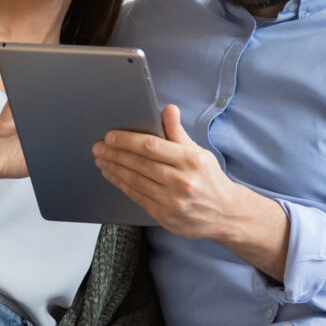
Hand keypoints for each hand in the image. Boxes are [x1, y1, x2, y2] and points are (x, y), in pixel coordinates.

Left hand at [94, 105, 292, 279]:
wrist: (226, 214)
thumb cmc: (210, 180)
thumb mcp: (199, 152)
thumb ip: (178, 133)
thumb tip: (168, 109)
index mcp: (191, 160)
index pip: (152, 146)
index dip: (127, 140)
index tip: (111, 136)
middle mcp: (182, 181)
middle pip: (140, 164)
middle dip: (115, 154)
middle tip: (99, 147)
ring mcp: (173, 201)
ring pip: (135, 181)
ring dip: (114, 169)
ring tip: (101, 160)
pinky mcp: (165, 216)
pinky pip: (138, 197)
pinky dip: (122, 185)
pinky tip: (113, 176)